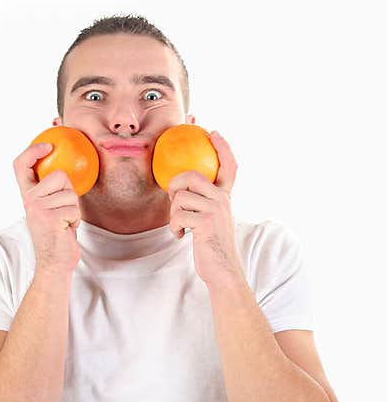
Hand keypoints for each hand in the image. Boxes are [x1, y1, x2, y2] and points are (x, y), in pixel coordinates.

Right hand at [14, 142, 80, 276]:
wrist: (54, 263)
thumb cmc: (57, 236)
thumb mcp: (49, 209)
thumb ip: (51, 191)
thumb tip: (65, 168)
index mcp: (26, 196)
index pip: (20, 166)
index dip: (32, 151)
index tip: (48, 145)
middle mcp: (28, 200)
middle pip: (59, 175)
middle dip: (69, 192)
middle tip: (62, 211)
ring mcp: (38, 208)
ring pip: (70, 193)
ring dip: (73, 209)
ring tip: (64, 223)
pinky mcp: (50, 217)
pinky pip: (74, 208)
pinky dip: (75, 220)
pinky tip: (66, 230)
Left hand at [167, 131, 244, 287]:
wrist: (223, 270)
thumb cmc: (212, 246)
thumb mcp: (211, 220)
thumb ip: (203, 203)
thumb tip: (181, 189)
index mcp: (225, 196)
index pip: (228, 165)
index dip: (222, 147)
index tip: (213, 131)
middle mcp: (223, 199)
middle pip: (192, 175)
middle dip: (175, 186)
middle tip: (174, 203)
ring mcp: (216, 209)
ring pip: (180, 198)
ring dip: (173, 215)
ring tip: (181, 227)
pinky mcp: (206, 222)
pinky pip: (178, 215)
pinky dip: (175, 228)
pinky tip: (182, 236)